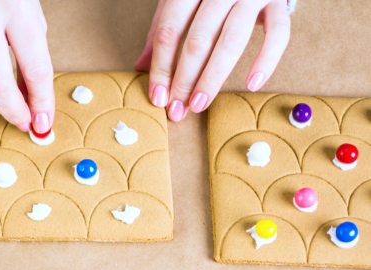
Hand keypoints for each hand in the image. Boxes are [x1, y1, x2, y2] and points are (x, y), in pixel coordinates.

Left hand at [135, 0, 290, 120]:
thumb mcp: (181, 1)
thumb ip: (163, 29)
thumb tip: (140, 66)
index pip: (169, 30)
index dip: (162, 67)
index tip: (158, 97)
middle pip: (198, 39)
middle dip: (185, 80)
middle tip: (177, 110)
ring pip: (232, 40)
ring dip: (212, 78)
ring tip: (199, 105)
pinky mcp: (278, 1)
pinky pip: (277, 33)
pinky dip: (266, 60)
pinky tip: (252, 84)